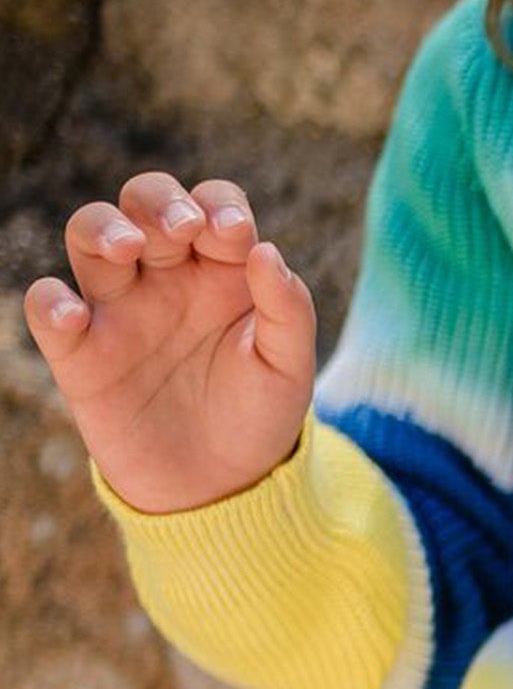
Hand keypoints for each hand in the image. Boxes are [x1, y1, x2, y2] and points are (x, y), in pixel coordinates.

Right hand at [21, 172, 315, 514]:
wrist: (222, 487)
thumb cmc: (258, 417)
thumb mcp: (289, 369)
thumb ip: (288, 311)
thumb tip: (266, 251)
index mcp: (222, 272)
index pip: (213, 207)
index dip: (218, 205)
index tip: (232, 233)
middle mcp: (166, 278)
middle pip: (144, 203)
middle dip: (157, 201)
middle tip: (182, 231)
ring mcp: (119, 309)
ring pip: (90, 235)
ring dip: (102, 227)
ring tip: (129, 248)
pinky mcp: (81, 352)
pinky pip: (47, 307)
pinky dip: (51, 301)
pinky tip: (77, 315)